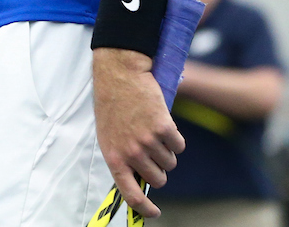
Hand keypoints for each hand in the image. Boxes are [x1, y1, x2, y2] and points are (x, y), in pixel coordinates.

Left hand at [93, 47, 184, 218]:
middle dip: (160, 169)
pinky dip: (175, 138)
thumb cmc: (113, 104)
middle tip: (153, 151)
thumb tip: (138, 181)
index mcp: (114, 157)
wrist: (120, 74)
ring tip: (153, 130)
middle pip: (159, 179)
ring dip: (167, 150)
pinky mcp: (163, 128)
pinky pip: (179, 145)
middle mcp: (131, 152)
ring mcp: (148, 141)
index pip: (130, 194)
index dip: (145, 209)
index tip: (155, 213)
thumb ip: (122, 158)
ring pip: (170, 162)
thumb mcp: (109, 135)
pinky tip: (163, 122)